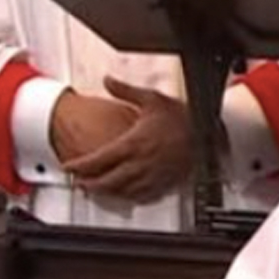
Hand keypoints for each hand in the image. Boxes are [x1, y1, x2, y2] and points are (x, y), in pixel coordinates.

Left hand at [62, 76, 192, 202]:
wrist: (210, 133)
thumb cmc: (185, 117)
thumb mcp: (152, 98)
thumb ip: (125, 90)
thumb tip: (108, 81)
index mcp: (133, 143)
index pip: (99, 159)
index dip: (80, 165)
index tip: (69, 167)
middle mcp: (140, 163)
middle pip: (107, 181)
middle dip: (89, 184)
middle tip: (78, 183)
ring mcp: (153, 176)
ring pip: (122, 192)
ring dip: (106, 193)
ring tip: (95, 191)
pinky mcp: (165, 184)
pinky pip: (142, 197)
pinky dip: (128, 198)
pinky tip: (124, 195)